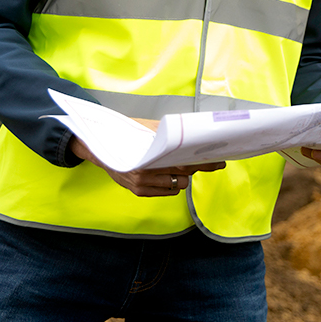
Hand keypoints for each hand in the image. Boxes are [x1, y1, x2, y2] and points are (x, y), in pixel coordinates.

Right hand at [70, 117, 225, 196]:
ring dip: (183, 176)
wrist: (101, 148)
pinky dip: (171, 184)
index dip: (203, 163)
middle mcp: (146, 172)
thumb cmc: (128, 135)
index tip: (219, 161)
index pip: (184, 162)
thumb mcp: (148, 129)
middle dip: (199, 168)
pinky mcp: (139, 192)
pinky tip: (168, 175)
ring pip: (177, 185)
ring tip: (179, 166)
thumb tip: (193, 132)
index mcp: (150, 156)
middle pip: (184, 175)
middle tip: (214, 163)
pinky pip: (166, 191)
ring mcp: (142, 184)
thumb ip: (168, 134)